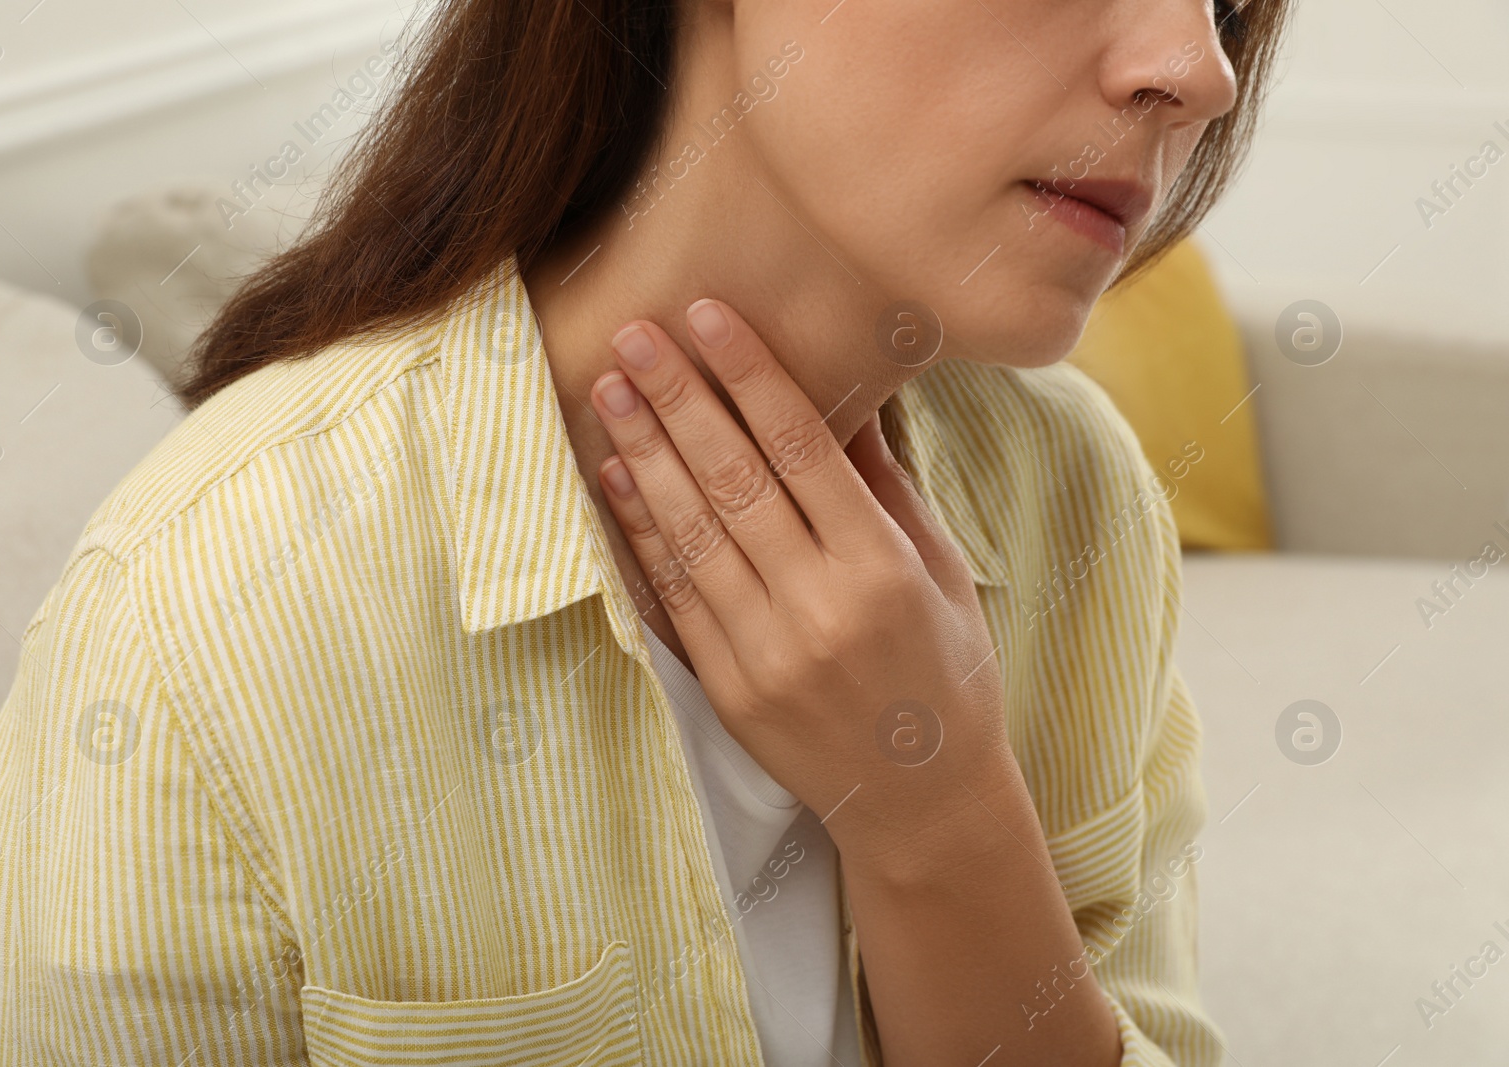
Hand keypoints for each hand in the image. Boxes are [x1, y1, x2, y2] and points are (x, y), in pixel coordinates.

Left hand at [589, 299, 1009, 871]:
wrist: (922, 802)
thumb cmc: (947, 674)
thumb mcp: (939, 571)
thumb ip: (884, 486)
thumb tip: (841, 396)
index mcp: (882, 569)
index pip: (802, 450)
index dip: (750, 376)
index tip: (708, 316)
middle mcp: (818, 608)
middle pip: (733, 480)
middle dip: (678, 398)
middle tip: (635, 334)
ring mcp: (764, 653)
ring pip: (691, 532)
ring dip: (643, 454)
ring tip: (609, 388)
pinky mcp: (727, 688)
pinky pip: (673, 594)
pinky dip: (640, 532)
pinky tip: (615, 477)